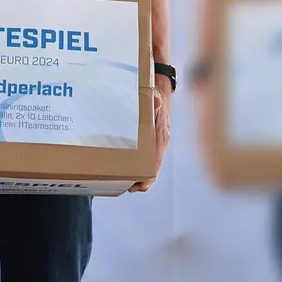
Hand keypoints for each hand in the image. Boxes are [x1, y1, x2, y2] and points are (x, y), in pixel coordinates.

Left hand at [129, 77, 172, 192]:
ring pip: (147, 166)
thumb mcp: (155, 98)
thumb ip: (155, 101)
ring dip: (137, 175)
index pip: (157, 161)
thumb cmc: (155, 98)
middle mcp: (159, 144)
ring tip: (120, 181)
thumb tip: (156, 101)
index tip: (140, 185)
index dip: (149, 176)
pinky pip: (143, 159)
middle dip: (140, 180)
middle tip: (125, 186)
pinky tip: (122, 168)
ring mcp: (154, 145)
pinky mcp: (149, 144)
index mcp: (161, 137)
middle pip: (152, 169)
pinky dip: (135, 166)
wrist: (160, 95)